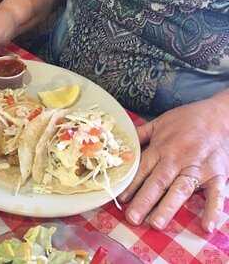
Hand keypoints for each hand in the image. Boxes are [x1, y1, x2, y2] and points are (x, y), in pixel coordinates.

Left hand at [119, 94, 228, 231]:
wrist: (221, 115)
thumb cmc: (187, 120)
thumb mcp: (159, 123)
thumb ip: (140, 135)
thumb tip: (121, 145)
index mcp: (161, 147)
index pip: (143, 169)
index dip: (131, 184)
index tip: (121, 200)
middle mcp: (177, 159)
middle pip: (158, 181)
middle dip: (144, 200)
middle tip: (132, 218)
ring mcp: (198, 167)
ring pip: (181, 189)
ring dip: (168, 207)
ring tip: (156, 223)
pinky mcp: (218, 174)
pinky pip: (216, 194)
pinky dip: (212, 209)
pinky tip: (206, 225)